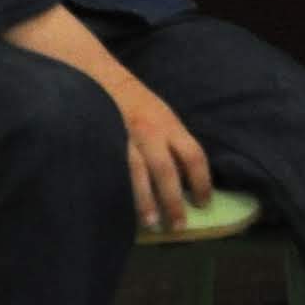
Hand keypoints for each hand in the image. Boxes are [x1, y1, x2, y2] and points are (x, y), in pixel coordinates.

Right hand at [101, 61, 213, 229]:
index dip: (202, 181)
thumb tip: (189, 177)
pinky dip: (117, 190)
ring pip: (136, 174)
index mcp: (170, 126)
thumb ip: (174, 143)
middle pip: (166, 171)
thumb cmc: (136, 103)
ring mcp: (124, 138)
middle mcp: (150, 132)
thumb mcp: (163, 117)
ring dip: (144, 202)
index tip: (204, 204)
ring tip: (151, 224)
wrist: (100, 78)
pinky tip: (119, 207)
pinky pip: (111, 170)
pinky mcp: (102, 143)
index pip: (193, 156)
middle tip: (179, 226)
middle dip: (174, 200)